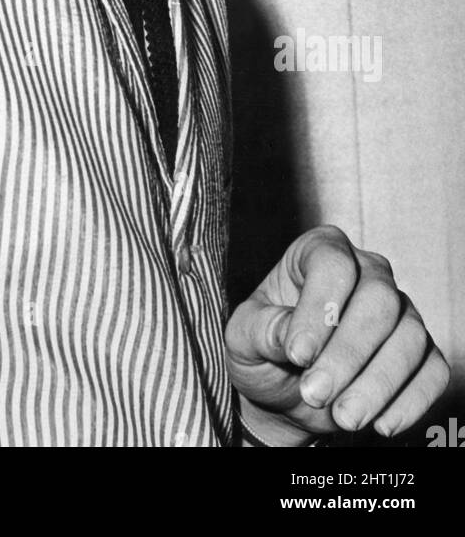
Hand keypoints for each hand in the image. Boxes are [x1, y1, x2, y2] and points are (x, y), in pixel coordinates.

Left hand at [226, 225, 449, 444]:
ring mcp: (399, 309)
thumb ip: (262, 329)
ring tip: (343, 417)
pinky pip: (432, 371)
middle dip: (348, 354)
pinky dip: (410, 401)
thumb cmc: (263, 348)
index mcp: (319, 250)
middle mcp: (367, 271)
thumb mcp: (242, 336)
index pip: (332, 264)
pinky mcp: (420, 350)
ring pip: (409, 337)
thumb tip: (292, 336)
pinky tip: (380, 424)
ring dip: (377, 384)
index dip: (319, 310)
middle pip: (377, 300)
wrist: (284, 390)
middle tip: (315, 394)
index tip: (299, 355)